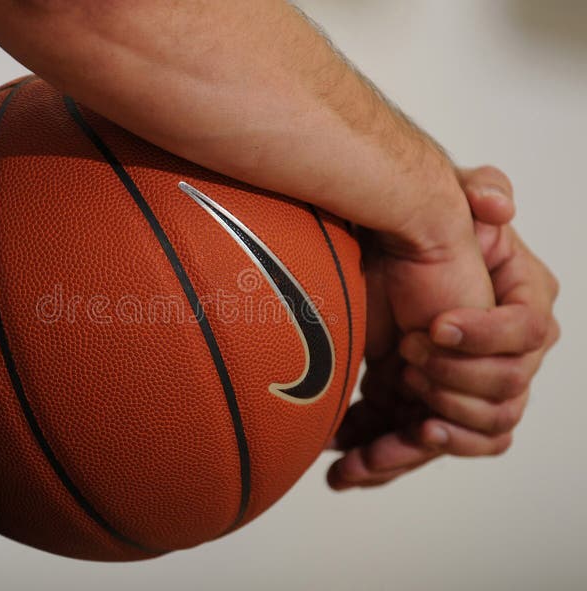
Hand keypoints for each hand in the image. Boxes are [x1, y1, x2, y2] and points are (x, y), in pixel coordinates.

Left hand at [327, 166, 559, 488]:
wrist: (369, 267)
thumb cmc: (416, 231)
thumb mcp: (447, 199)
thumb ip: (480, 190)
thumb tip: (498, 206)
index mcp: (521, 303)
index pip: (529, 332)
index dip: (484, 335)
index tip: (432, 325)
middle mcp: (506, 352)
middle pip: (505, 392)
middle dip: (454, 382)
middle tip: (407, 362)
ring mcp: (470, 385)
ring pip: (474, 429)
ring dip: (428, 432)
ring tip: (377, 421)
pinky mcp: (433, 407)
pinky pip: (432, 446)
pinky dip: (398, 455)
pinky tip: (352, 462)